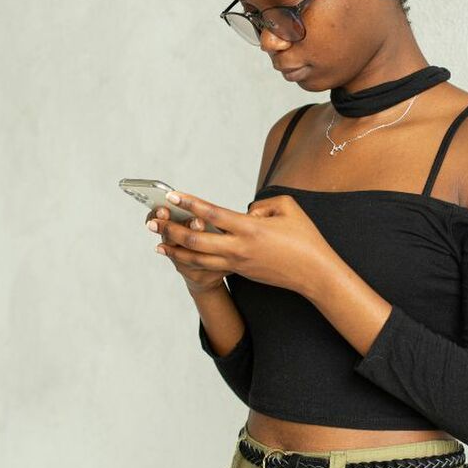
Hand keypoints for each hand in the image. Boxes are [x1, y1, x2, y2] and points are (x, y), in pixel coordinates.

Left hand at [147, 190, 338, 298]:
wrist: (314, 273)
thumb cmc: (305, 237)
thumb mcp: (287, 207)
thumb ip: (262, 204)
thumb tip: (244, 212)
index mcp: (250, 228)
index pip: (212, 214)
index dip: (190, 203)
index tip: (173, 195)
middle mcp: (239, 248)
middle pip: (196, 241)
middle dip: (172, 230)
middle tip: (152, 221)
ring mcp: (238, 263)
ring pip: (198, 260)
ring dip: (176, 251)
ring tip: (158, 245)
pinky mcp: (240, 272)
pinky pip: (210, 266)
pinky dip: (192, 261)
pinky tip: (181, 257)